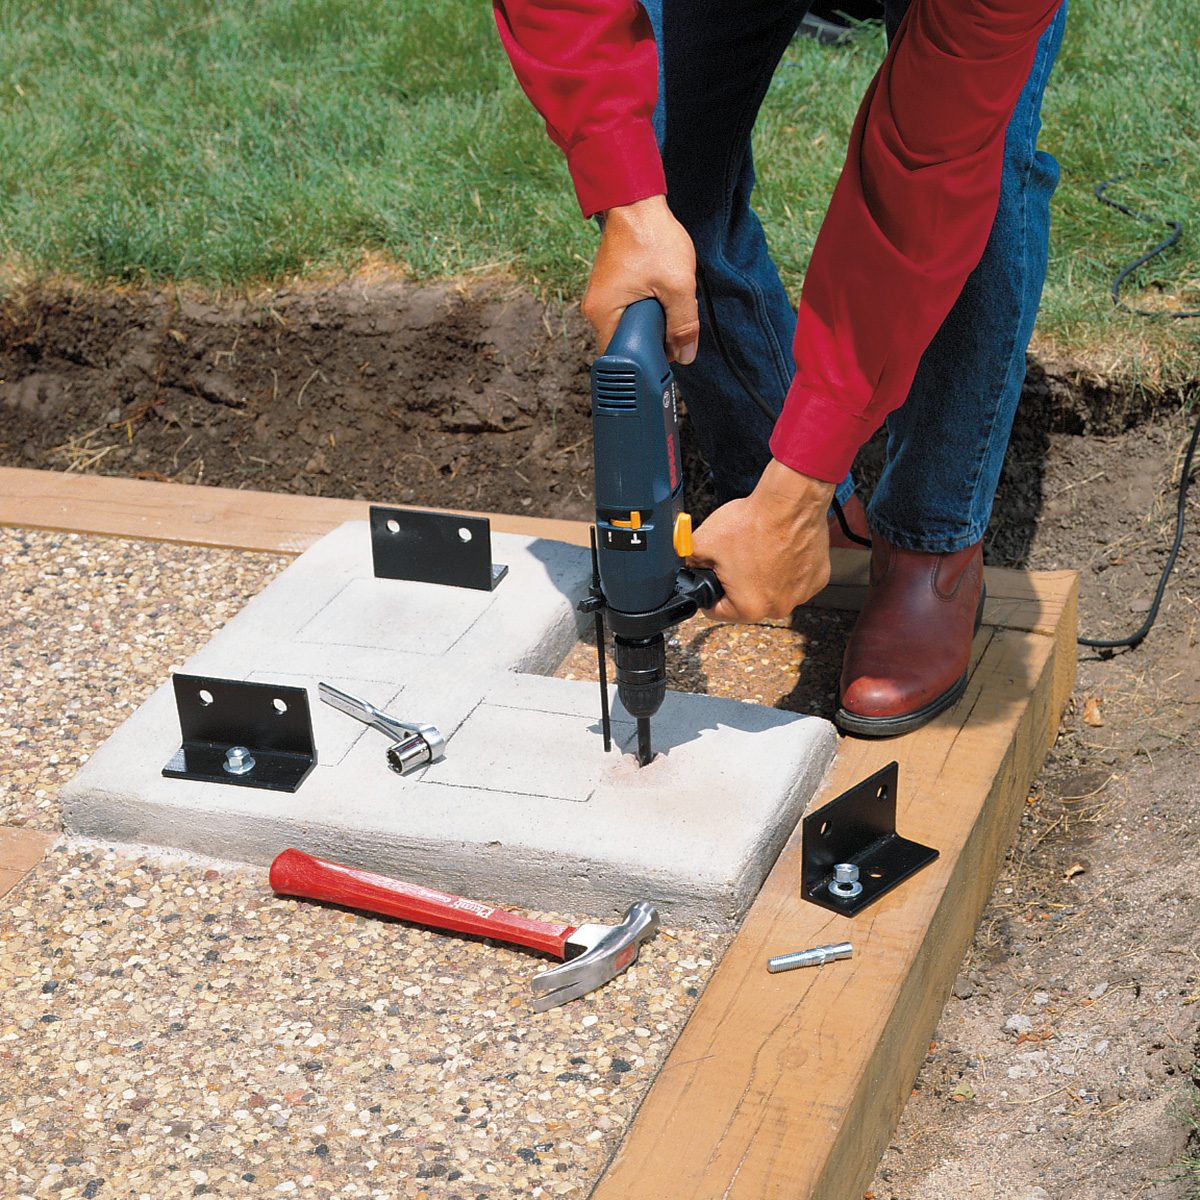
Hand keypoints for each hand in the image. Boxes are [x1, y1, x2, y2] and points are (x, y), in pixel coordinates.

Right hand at [583, 195, 699, 363]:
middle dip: (654, 340)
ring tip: (665, 299)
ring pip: (631, 328)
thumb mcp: (677, 285)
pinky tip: (659, 293)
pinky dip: (648, 309)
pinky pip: (630, 313)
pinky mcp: (611, 290)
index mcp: (604, 313)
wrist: (636, 203)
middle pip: (627, 345)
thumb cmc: (651, 236)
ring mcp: (602, 299)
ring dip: (653, 322)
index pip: (622, 359)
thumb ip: (684, 324)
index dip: (647, 361)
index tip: (666, 354)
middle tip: (671, 318)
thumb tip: (685, 355)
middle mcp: (596, 310)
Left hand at [689, 460, 834, 622]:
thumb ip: (689, 562)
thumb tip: (686, 568)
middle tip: (736, 557)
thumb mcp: (702, 543)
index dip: (709, 591)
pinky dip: (786, 566)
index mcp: (748, 608)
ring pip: (771, 590)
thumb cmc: (752, 522)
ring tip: (758, 549)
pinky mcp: (816, 578)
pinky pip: (793, 578)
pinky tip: (779, 547)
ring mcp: (801, 594)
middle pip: (746, 601)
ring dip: (763, 575)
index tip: (712, 578)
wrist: (790, 501)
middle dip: (737, 582)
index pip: (716, 610)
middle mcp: (778, 608)